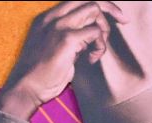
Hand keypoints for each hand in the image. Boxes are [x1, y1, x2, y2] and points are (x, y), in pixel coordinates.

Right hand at [0, 1, 127, 121]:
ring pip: (94, 11)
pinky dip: (100, 46)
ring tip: (97, 51)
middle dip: (111, 8)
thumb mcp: (56, 48)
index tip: (115, 16)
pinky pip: (95, 32)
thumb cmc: (43, 74)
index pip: (78, 0)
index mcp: (49, 17)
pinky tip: (92, 59)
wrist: (27, 86)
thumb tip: (91, 36)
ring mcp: (59, 25)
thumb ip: (71, 38)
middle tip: (124, 22)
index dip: (100, 5)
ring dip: (104, 32)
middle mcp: (53, 16)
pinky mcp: (67, 39)